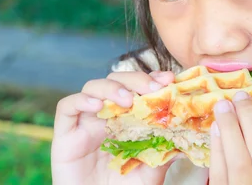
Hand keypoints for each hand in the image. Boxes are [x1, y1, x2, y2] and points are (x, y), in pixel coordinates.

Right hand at [51, 70, 178, 184]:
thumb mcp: (149, 172)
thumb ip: (164, 153)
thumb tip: (186, 135)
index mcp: (125, 119)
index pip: (136, 88)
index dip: (151, 80)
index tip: (168, 79)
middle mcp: (104, 116)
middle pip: (116, 81)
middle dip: (135, 79)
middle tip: (152, 88)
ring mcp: (84, 122)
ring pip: (92, 87)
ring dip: (111, 87)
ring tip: (127, 99)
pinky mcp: (64, 134)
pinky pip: (66, 107)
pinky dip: (81, 100)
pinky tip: (97, 106)